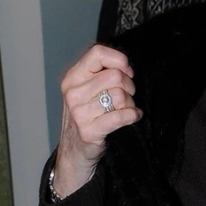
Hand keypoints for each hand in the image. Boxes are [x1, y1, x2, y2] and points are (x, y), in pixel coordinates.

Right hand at [54, 45, 142, 196]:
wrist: (74, 152)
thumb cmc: (88, 116)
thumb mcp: (87, 90)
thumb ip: (102, 73)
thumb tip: (127, 67)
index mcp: (72, 78)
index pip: (97, 53)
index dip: (119, 60)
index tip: (127, 71)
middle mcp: (72, 93)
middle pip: (115, 76)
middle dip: (129, 85)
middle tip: (127, 96)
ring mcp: (78, 113)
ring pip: (120, 95)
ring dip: (130, 103)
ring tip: (124, 109)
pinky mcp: (89, 131)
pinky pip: (122, 115)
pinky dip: (133, 115)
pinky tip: (133, 116)